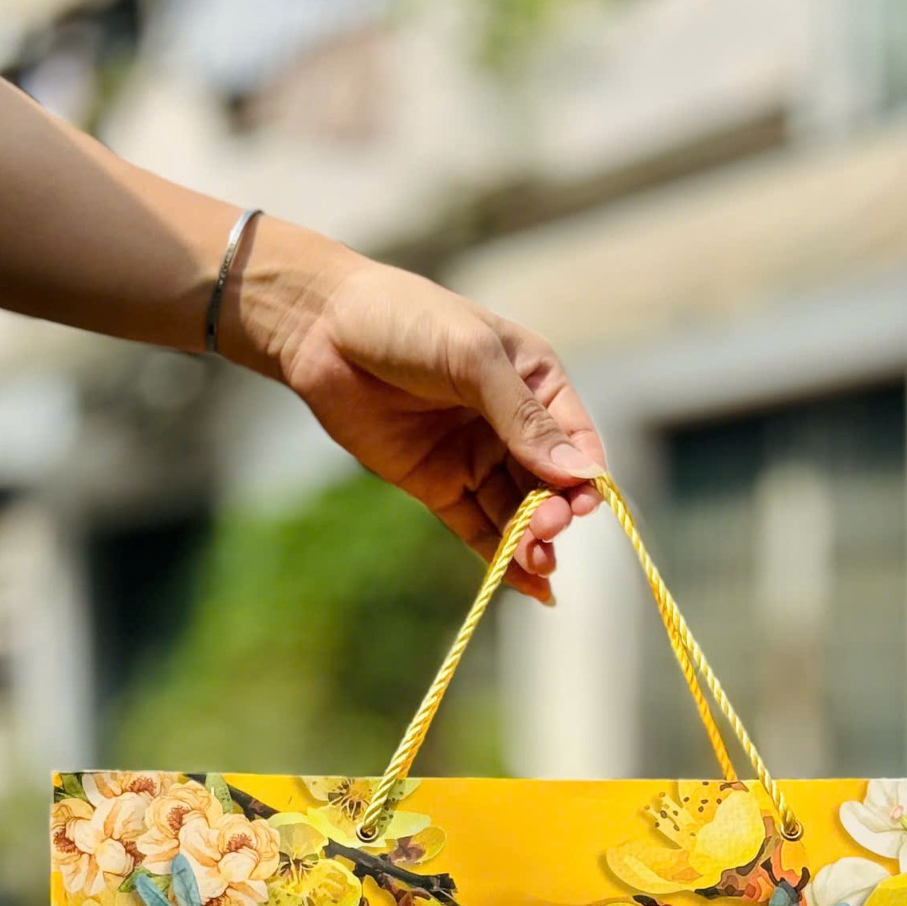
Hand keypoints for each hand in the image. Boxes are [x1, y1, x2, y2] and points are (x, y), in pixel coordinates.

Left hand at [229, 223, 604, 600]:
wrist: (322, 329)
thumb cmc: (406, 320)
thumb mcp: (473, 358)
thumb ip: (523, 418)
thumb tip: (579, 473)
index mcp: (534, 381)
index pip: (576, 439)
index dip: (585, 476)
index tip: (584, 505)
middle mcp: (512, 424)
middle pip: (549, 483)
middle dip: (554, 513)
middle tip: (547, 530)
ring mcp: (475, 458)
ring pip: (516, 512)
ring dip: (532, 542)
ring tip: (540, 565)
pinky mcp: (439, 486)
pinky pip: (478, 529)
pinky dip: (500, 557)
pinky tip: (526, 585)